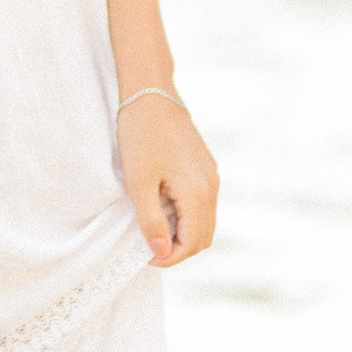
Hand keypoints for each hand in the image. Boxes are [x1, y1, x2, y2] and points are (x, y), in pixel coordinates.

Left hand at [117, 96, 217, 266]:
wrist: (151, 93)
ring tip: (152, 228)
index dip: (169, 258)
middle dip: (178, 249)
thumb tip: (162, 253)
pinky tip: (161, 206)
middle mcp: (212, 186)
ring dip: (182, 233)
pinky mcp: (205, 166)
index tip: (144, 256)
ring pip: (205, 221)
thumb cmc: (140, 135)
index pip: (192, 244)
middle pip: (203, 237)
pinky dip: (186, 215)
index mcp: (198, 193)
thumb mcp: (139, 183)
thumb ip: (152, 221)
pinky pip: (202, 203)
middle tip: (147, 246)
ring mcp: (211, 175)